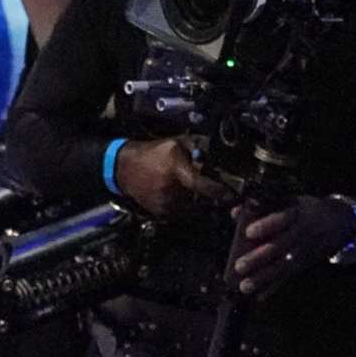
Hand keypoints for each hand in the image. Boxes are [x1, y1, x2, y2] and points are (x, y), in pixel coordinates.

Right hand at [113, 138, 228, 216]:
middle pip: (200, 197)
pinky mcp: (161, 213)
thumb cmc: (151, 153)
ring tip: (183, 185)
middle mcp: (170, 190)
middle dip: (207, 192)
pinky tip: (175, 192)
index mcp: (174, 170)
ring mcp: (165, 204)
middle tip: (207, 183)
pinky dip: (184, 203)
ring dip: (195, 198)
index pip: (201, 184)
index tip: (231, 195)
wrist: (124, 169)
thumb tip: (219, 153)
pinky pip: (182, 211)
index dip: (218, 191)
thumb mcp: (176, 143)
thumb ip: (198, 147)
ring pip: (192, 205)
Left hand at [231, 197, 355, 297]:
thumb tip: (234, 212)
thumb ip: (261, 206)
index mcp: (296, 213)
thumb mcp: (289, 201)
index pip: (281, 218)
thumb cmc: (303, 210)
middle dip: (259, 258)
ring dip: (263, 278)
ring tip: (244, 287)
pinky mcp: (303, 264)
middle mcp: (301, 233)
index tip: (248, 232)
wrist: (338, 223)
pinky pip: (287, 277)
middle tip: (239, 266)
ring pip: (282, 266)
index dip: (266, 225)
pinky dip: (273, 287)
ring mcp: (303, 251)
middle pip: (279, 246)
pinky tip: (259, 297)